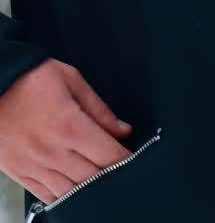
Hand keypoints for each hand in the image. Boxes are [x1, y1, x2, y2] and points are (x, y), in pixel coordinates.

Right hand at [0, 58, 132, 204]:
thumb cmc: (29, 79)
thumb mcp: (71, 79)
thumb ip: (100, 108)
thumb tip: (123, 130)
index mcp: (69, 126)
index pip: (109, 156)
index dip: (126, 160)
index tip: (132, 157)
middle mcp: (52, 151)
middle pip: (93, 178)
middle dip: (111, 175)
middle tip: (119, 167)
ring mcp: (34, 166)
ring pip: (72, 193)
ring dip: (89, 189)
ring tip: (98, 177)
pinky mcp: (20, 173)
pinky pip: (48, 197)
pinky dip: (65, 196)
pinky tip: (74, 186)